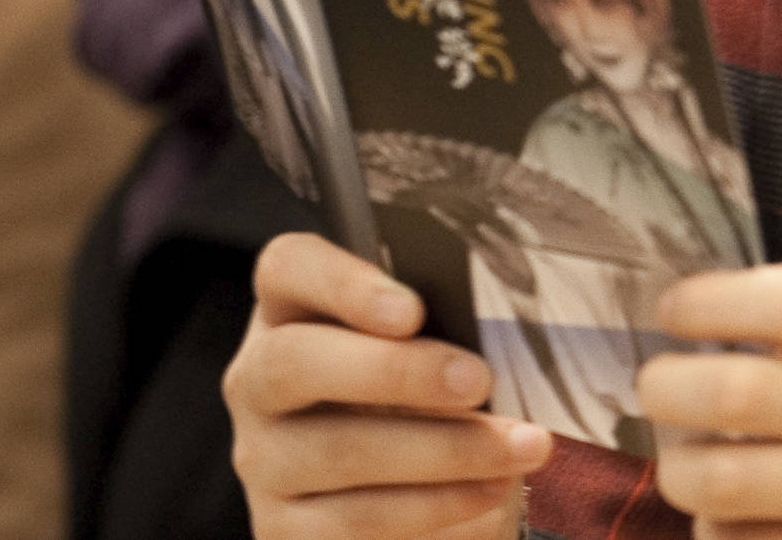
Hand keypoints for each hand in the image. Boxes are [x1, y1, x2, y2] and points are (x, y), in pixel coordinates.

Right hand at [225, 232, 553, 539]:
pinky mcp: (284, 530)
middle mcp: (260, 382)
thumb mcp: (437, 347)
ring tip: (521, 446)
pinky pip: (356, 522)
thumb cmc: (434, 398)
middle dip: (397, 371)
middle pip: (295, 362)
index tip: (412, 309)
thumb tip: (501, 329)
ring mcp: (265, 459)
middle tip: (478, 380)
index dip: (341, 282)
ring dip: (444, 450)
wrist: (423, 495)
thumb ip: (448, 324)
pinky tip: (488, 493)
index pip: (288, 268)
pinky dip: (433, 507)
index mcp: (293, 312)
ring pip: (338, 451)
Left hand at [638, 263, 781, 538]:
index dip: (711, 303)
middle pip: (738, 396)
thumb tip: (677, 310)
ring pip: (723, 485)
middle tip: (656, 388)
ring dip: (682, 471)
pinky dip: (718, 530)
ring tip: (688, 460)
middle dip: (666, 389)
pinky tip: (735, 513)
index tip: (671, 310)